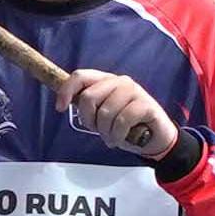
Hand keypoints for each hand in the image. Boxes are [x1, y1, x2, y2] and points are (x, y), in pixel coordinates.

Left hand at [59, 68, 182, 161]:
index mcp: (106, 81)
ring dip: (106, 132)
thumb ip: (88, 105)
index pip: (80, 76)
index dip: (66, 91)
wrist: (155, 138)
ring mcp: (134, 91)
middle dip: (89, 120)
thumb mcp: (101, 115)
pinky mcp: (146, 104)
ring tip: (112, 137)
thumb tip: (65, 102)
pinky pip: (122, 121)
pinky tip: (122, 138)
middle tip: (98, 130)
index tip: (60, 108)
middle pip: (89, 97)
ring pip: (105, 112)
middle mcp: (120, 82)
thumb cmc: (126, 126)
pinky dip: (118, 135)